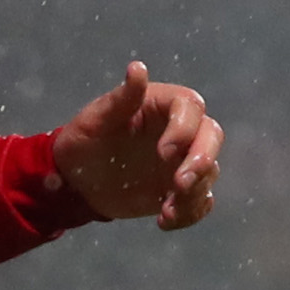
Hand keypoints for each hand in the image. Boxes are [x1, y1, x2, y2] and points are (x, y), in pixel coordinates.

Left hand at [55, 59, 223, 228]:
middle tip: (180, 185)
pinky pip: (200, 201)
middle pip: (212, 136)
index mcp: (162, 105)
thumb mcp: (96, 120)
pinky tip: (165, 221)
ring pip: (210, 172)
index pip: (190, 107)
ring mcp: (183, 160)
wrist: (77, 180)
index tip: (163, 152)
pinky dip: (189, 213)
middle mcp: (181, 130)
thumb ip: (121, 99)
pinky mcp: (181, 189)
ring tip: (166, 211)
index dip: (184, 129)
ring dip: (194, 194)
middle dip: (202, 160)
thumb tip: (137, 68)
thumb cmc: (84, 140)